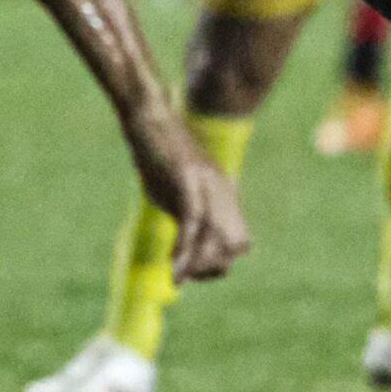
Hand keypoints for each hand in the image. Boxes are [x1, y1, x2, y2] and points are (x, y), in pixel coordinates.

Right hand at [131, 120, 249, 283]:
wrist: (150, 116)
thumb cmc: (156, 152)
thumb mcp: (175, 188)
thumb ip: (185, 213)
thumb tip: (184, 244)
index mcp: (223, 194)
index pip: (241, 241)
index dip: (220, 262)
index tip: (194, 273)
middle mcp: (221, 191)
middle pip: (236, 244)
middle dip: (212, 266)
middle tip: (185, 275)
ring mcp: (206, 185)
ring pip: (217, 236)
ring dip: (198, 263)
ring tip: (178, 274)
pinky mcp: (186, 179)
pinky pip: (193, 221)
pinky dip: (184, 247)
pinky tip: (173, 263)